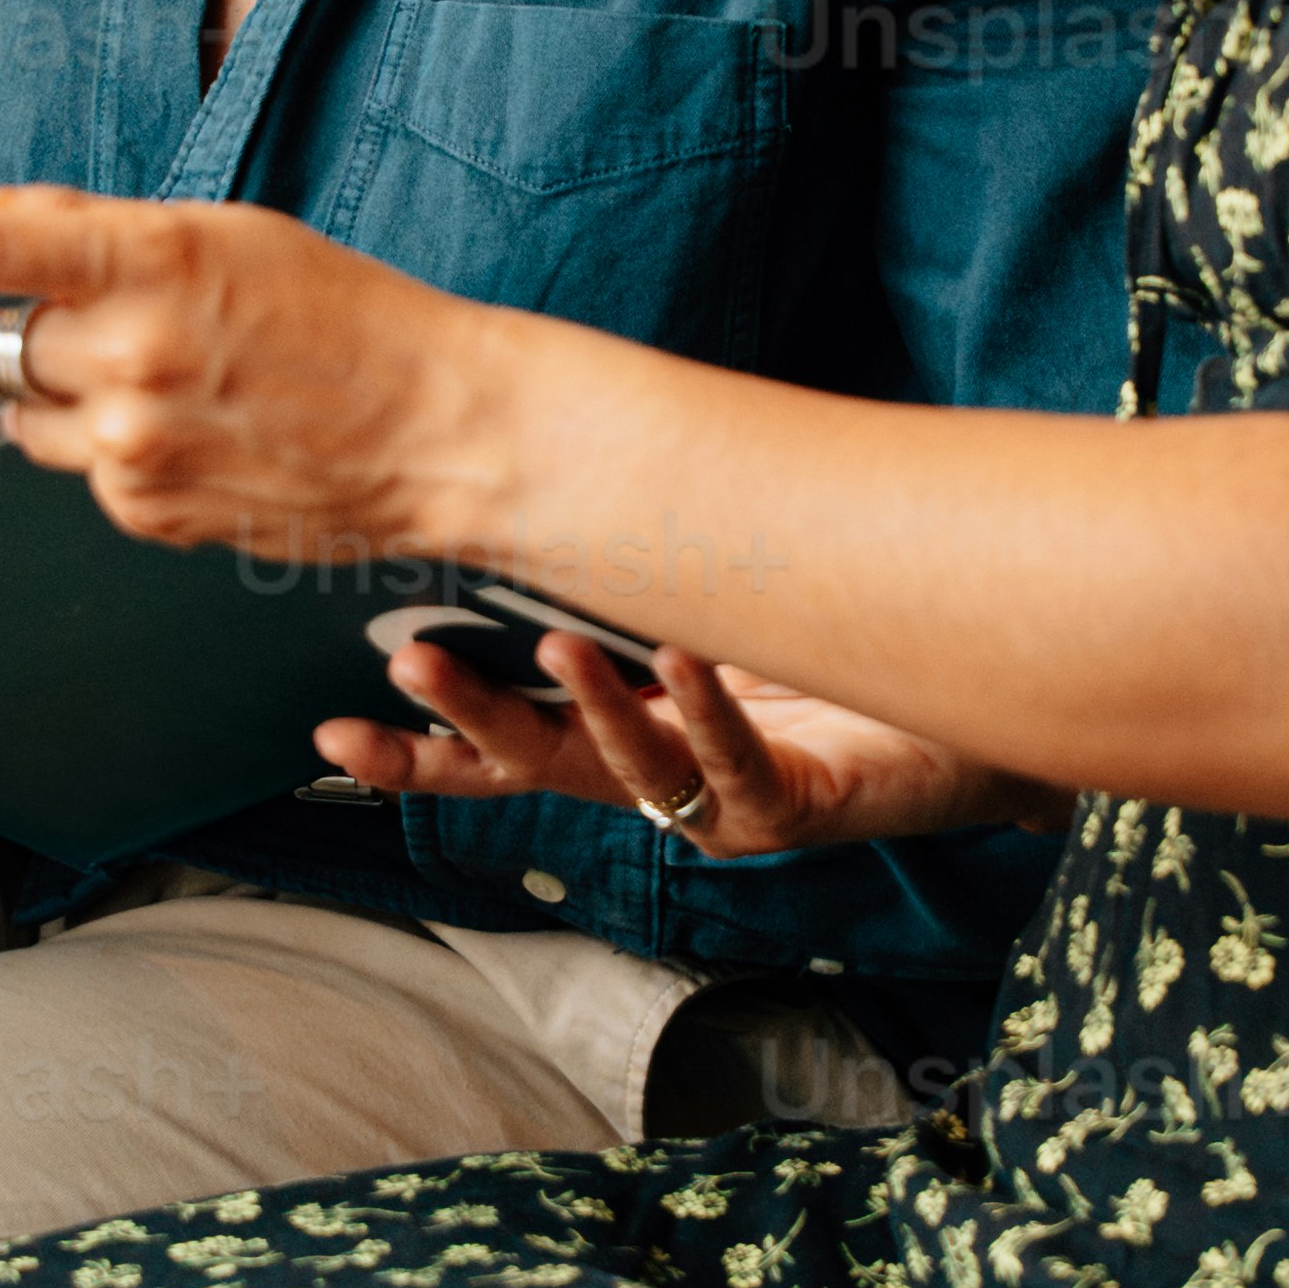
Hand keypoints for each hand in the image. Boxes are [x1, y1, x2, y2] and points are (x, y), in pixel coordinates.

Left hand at [0, 176, 498, 565]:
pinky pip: (82, 470)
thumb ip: (72, 223)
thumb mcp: (216, 231)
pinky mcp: (145, 511)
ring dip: (28, 392)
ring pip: (16, 416)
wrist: (434, 429)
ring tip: (119, 373)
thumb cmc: (345, 317)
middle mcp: (126, 359)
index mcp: (147, 263)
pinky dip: (102, 443)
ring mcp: (130, 447)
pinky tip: (178, 424)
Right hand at [316, 629, 1044, 861]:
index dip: (415, 753)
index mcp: (615, 746)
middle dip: (468, 721)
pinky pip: (733, 759)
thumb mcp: (697, 608)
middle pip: (533, 768)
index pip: (493, 756)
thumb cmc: (820, 657)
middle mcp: (652, 787)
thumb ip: (620, 575)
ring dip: (589, 706)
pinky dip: (702, 707)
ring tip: (553, 644)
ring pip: (629, 769)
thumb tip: (528, 479)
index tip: (333, 736)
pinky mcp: (791, 808)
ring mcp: (717, 807)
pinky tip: (678, 658)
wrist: (956, 727)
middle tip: (411, 665)